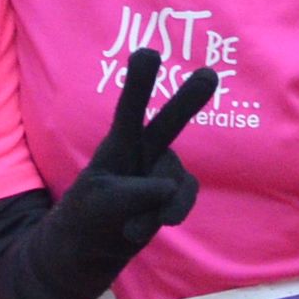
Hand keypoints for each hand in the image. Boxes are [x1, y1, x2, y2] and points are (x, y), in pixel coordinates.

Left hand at [59, 47, 218, 248]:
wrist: (94, 245)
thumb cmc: (89, 213)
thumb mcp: (99, 204)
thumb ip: (132, 193)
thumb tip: (170, 188)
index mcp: (119, 144)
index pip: (129, 110)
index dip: (139, 84)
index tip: (148, 53)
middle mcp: (144, 150)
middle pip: (169, 123)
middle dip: (188, 100)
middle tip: (209, 75)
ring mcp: (163, 171)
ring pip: (176, 181)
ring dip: (158, 209)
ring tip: (131, 228)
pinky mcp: (175, 193)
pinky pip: (184, 198)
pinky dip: (170, 214)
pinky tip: (148, 228)